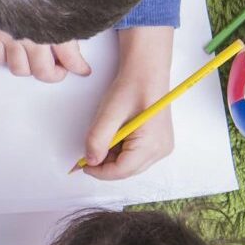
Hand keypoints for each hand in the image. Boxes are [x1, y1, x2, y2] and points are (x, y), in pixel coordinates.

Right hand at [0, 24, 89, 82]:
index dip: (79, 68)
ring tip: (39, 62)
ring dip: (30, 70)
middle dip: (55, 74)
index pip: (70, 58)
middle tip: (62, 70)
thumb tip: (86, 26)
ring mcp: (9, 32)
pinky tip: (16, 52)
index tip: (84, 69)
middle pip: (43, 71)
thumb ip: (76, 10)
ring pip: (19, 69)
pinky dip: (6, 58)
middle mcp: (31, 32)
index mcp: (53, 22)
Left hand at [79, 26, 174, 179]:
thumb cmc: (132, 88)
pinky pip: (135, 156)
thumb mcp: (108, 114)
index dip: (100, 171)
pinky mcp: (158, 143)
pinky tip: (115, 135)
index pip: (122, 171)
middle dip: (105, 164)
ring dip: (113, 157)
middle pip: (127, 170)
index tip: (83, 165)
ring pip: (130, 164)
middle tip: (88, 152)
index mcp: (152, 144)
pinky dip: (121, 150)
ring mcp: (162, 147)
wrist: (146, 73)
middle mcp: (161, 150)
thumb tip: (91, 161)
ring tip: (105, 136)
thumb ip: (97, 140)